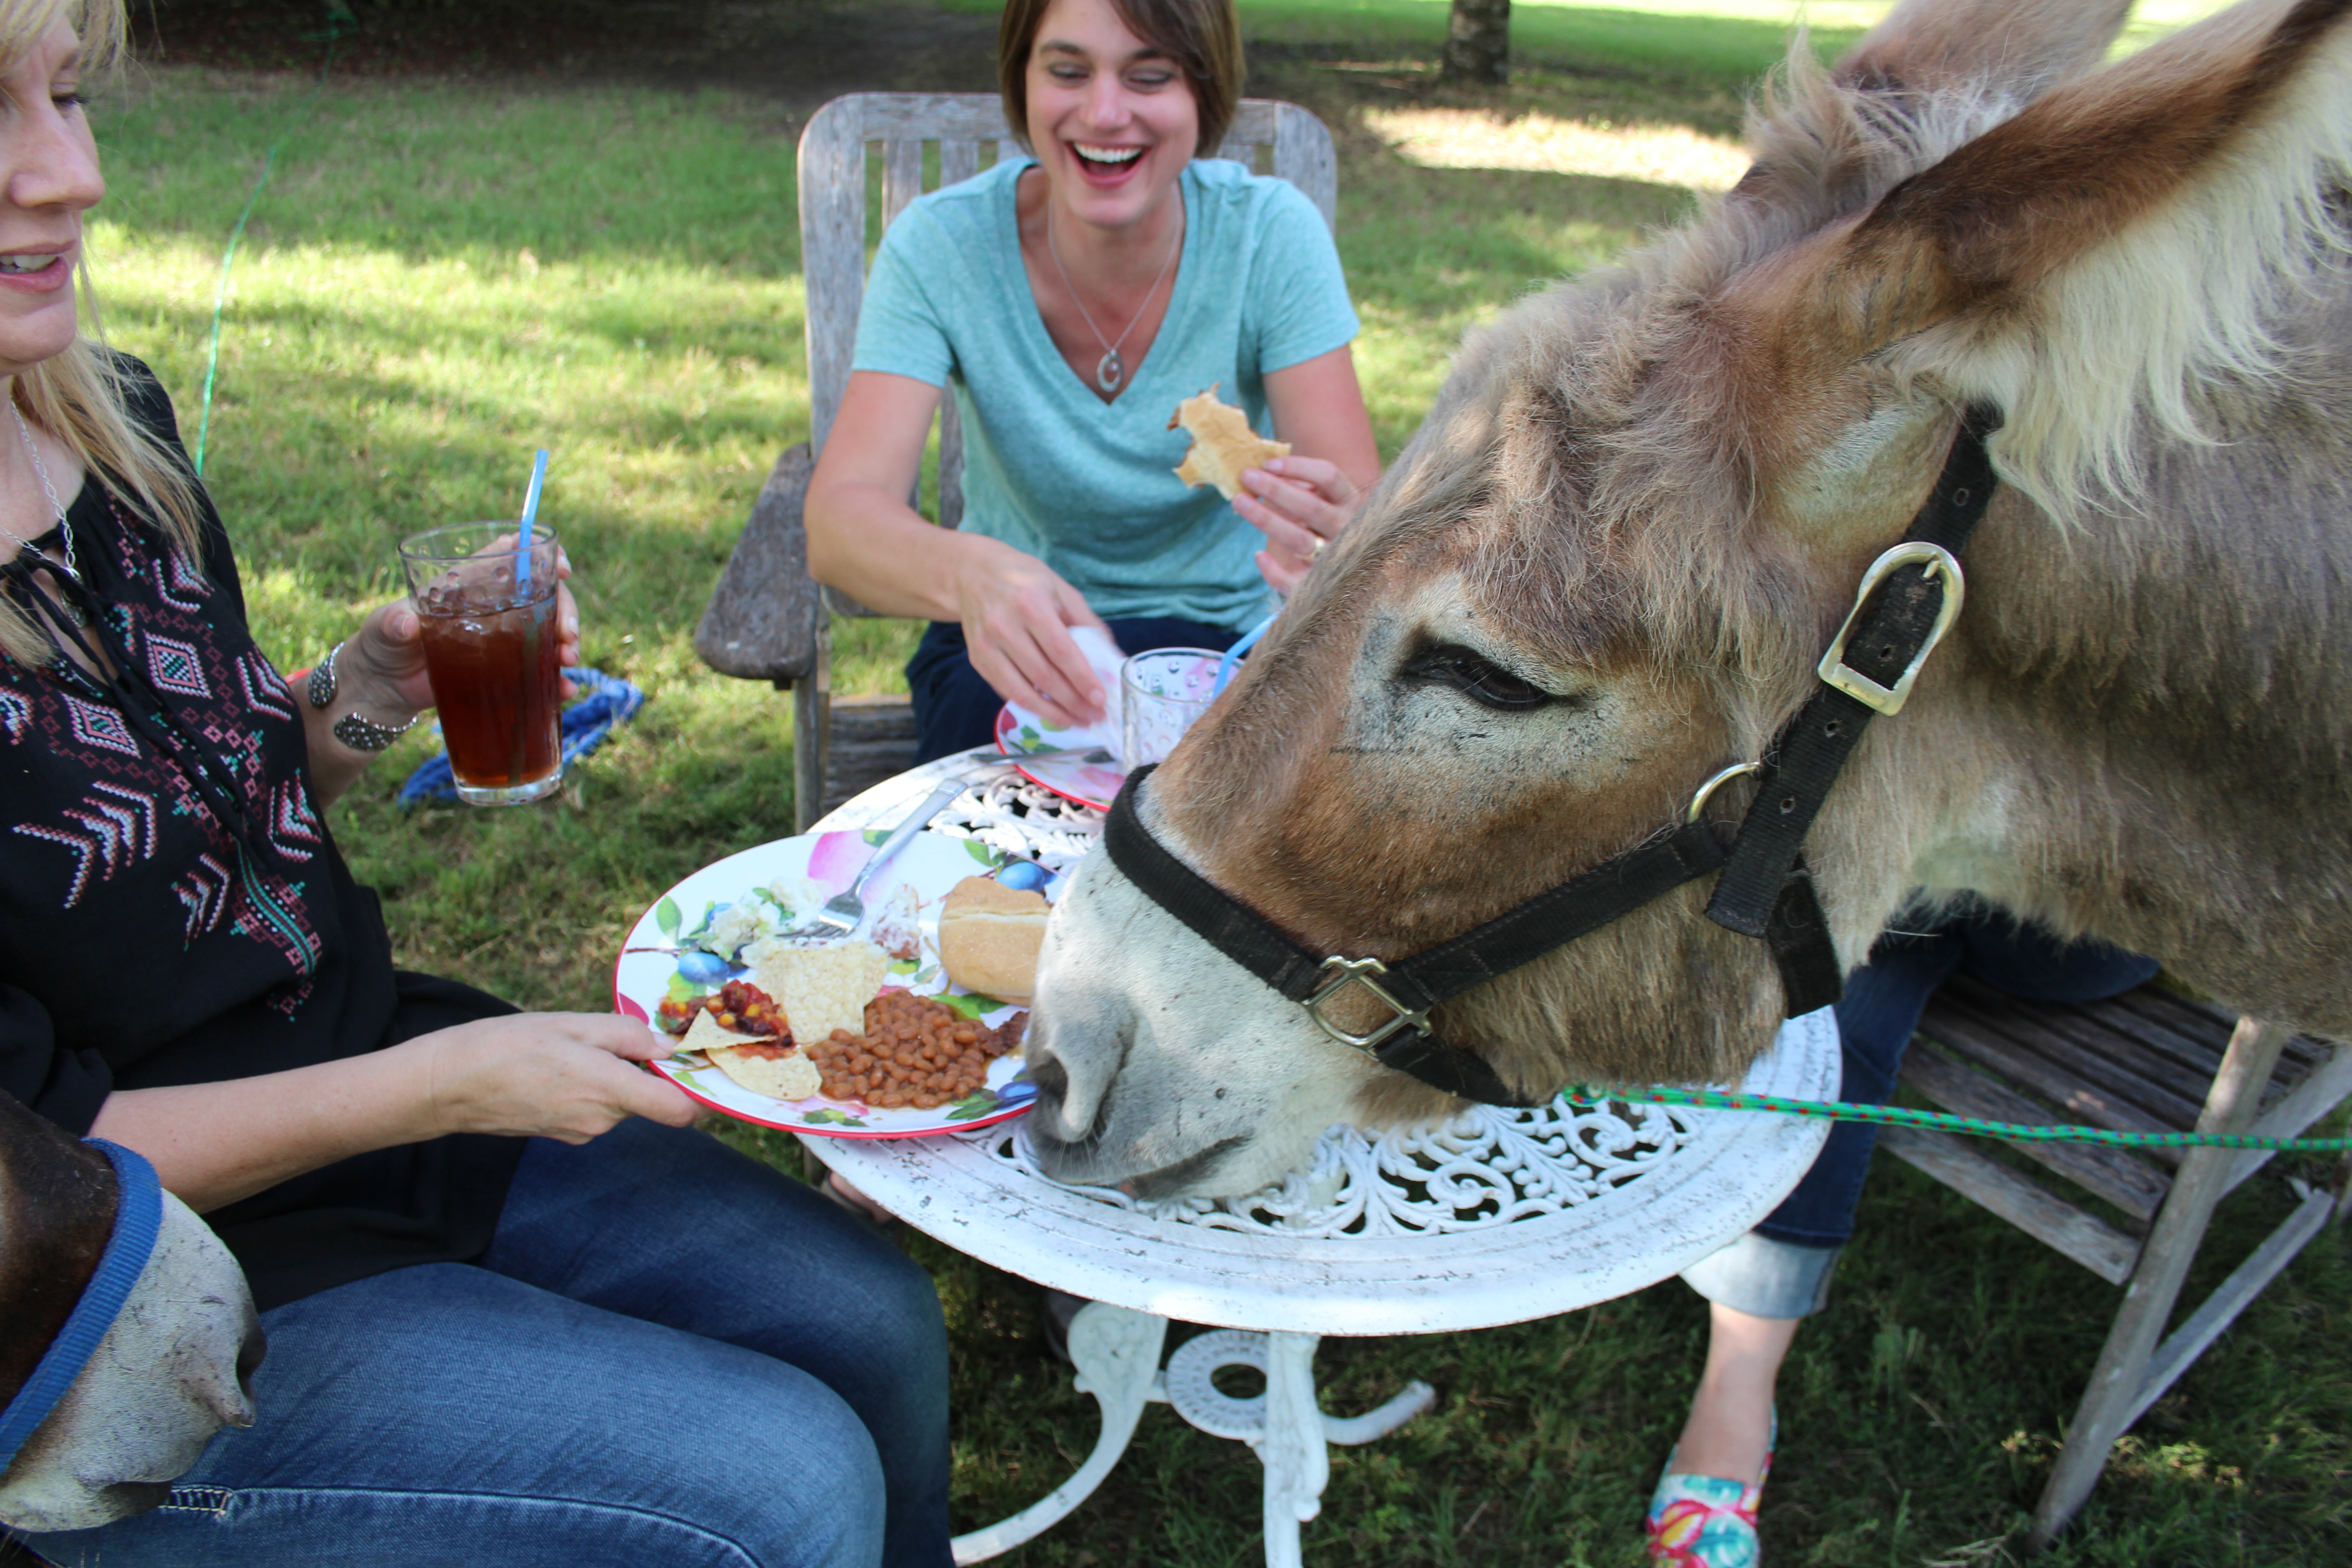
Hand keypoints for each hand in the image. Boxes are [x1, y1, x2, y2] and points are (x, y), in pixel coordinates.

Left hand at [349, 547, 584, 715]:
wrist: (380, 689)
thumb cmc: (380, 646)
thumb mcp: (382, 629)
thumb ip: (392, 623)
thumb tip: (406, 622)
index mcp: (468, 584)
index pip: (511, 556)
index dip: (541, 556)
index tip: (563, 570)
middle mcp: (493, 608)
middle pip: (543, 596)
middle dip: (565, 612)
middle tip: (566, 637)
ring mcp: (502, 640)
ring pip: (548, 632)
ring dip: (566, 645)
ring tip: (567, 662)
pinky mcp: (503, 672)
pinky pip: (538, 671)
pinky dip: (556, 680)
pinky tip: (564, 689)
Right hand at [403, 1012, 699, 1142]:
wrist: (447, 1085)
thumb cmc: (507, 1047)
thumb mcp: (574, 1025)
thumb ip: (628, 1036)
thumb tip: (668, 1048)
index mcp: (609, 1092)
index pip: (680, 1110)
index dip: (698, 1091)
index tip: (695, 1063)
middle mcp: (601, 1121)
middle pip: (650, 1099)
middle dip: (645, 1070)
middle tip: (617, 1037)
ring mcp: (581, 1131)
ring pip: (621, 1101)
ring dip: (614, 1076)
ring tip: (575, 1048)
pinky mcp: (562, 1133)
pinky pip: (595, 1108)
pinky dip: (591, 1087)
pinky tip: (558, 1067)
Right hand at [953, 538, 1110, 727]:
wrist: (972, 573)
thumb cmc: (1023, 579)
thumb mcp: (1059, 588)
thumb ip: (1086, 621)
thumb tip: (1112, 656)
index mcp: (1030, 603)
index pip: (1061, 651)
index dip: (1082, 679)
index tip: (1100, 699)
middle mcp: (1004, 625)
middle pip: (1044, 675)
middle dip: (1073, 702)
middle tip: (1095, 715)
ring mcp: (986, 644)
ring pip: (1023, 691)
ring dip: (1053, 713)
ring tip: (1077, 721)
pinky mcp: (977, 659)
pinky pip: (1007, 691)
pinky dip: (1031, 706)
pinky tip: (1052, 712)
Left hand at [1235, 455, 1360, 596]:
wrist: (1348, 570)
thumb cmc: (1321, 523)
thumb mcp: (1319, 499)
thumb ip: (1298, 487)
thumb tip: (1262, 472)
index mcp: (1349, 501)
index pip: (1328, 477)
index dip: (1298, 467)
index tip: (1267, 464)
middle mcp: (1348, 528)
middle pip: (1311, 506)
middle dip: (1275, 489)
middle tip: (1246, 476)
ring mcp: (1336, 557)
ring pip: (1300, 540)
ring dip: (1267, 520)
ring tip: (1240, 501)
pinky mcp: (1321, 585)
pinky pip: (1296, 581)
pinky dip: (1275, 572)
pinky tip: (1259, 556)